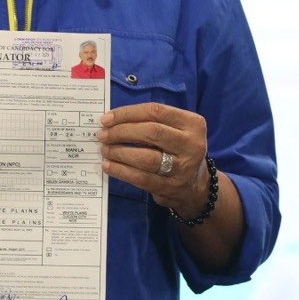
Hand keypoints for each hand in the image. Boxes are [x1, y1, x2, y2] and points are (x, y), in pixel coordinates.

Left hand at [97, 103, 210, 217]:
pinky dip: (122, 171)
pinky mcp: (171, 187)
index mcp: (193, 124)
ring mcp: (183, 168)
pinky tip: (108, 166)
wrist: (195, 185)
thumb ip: (150, 122)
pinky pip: (142, 178)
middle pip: (152, 132)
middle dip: (122, 132)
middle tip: (103, 135)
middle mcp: (192, 144)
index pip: (156, 112)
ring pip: (147, 157)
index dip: (128, 113)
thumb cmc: (177, 150)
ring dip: (120, 152)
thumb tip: (112, 121)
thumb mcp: (175, 130)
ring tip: (105, 150)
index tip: (106, 119)